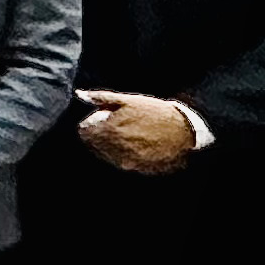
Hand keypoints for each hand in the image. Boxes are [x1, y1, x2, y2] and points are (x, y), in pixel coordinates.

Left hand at [74, 91, 199, 175]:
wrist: (184, 131)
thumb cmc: (155, 112)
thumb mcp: (128, 100)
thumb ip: (101, 98)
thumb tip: (79, 94)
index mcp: (108, 129)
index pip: (83, 132)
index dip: (91, 123)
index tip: (103, 118)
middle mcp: (113, 148)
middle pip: (93, 145)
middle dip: (100, 134)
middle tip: (118, 126)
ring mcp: (125, 161)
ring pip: (105, 155)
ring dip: (111, 145)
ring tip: (131, 134)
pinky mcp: (136, 170)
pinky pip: (120, 163)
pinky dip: (124, 155)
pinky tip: (139, 145)